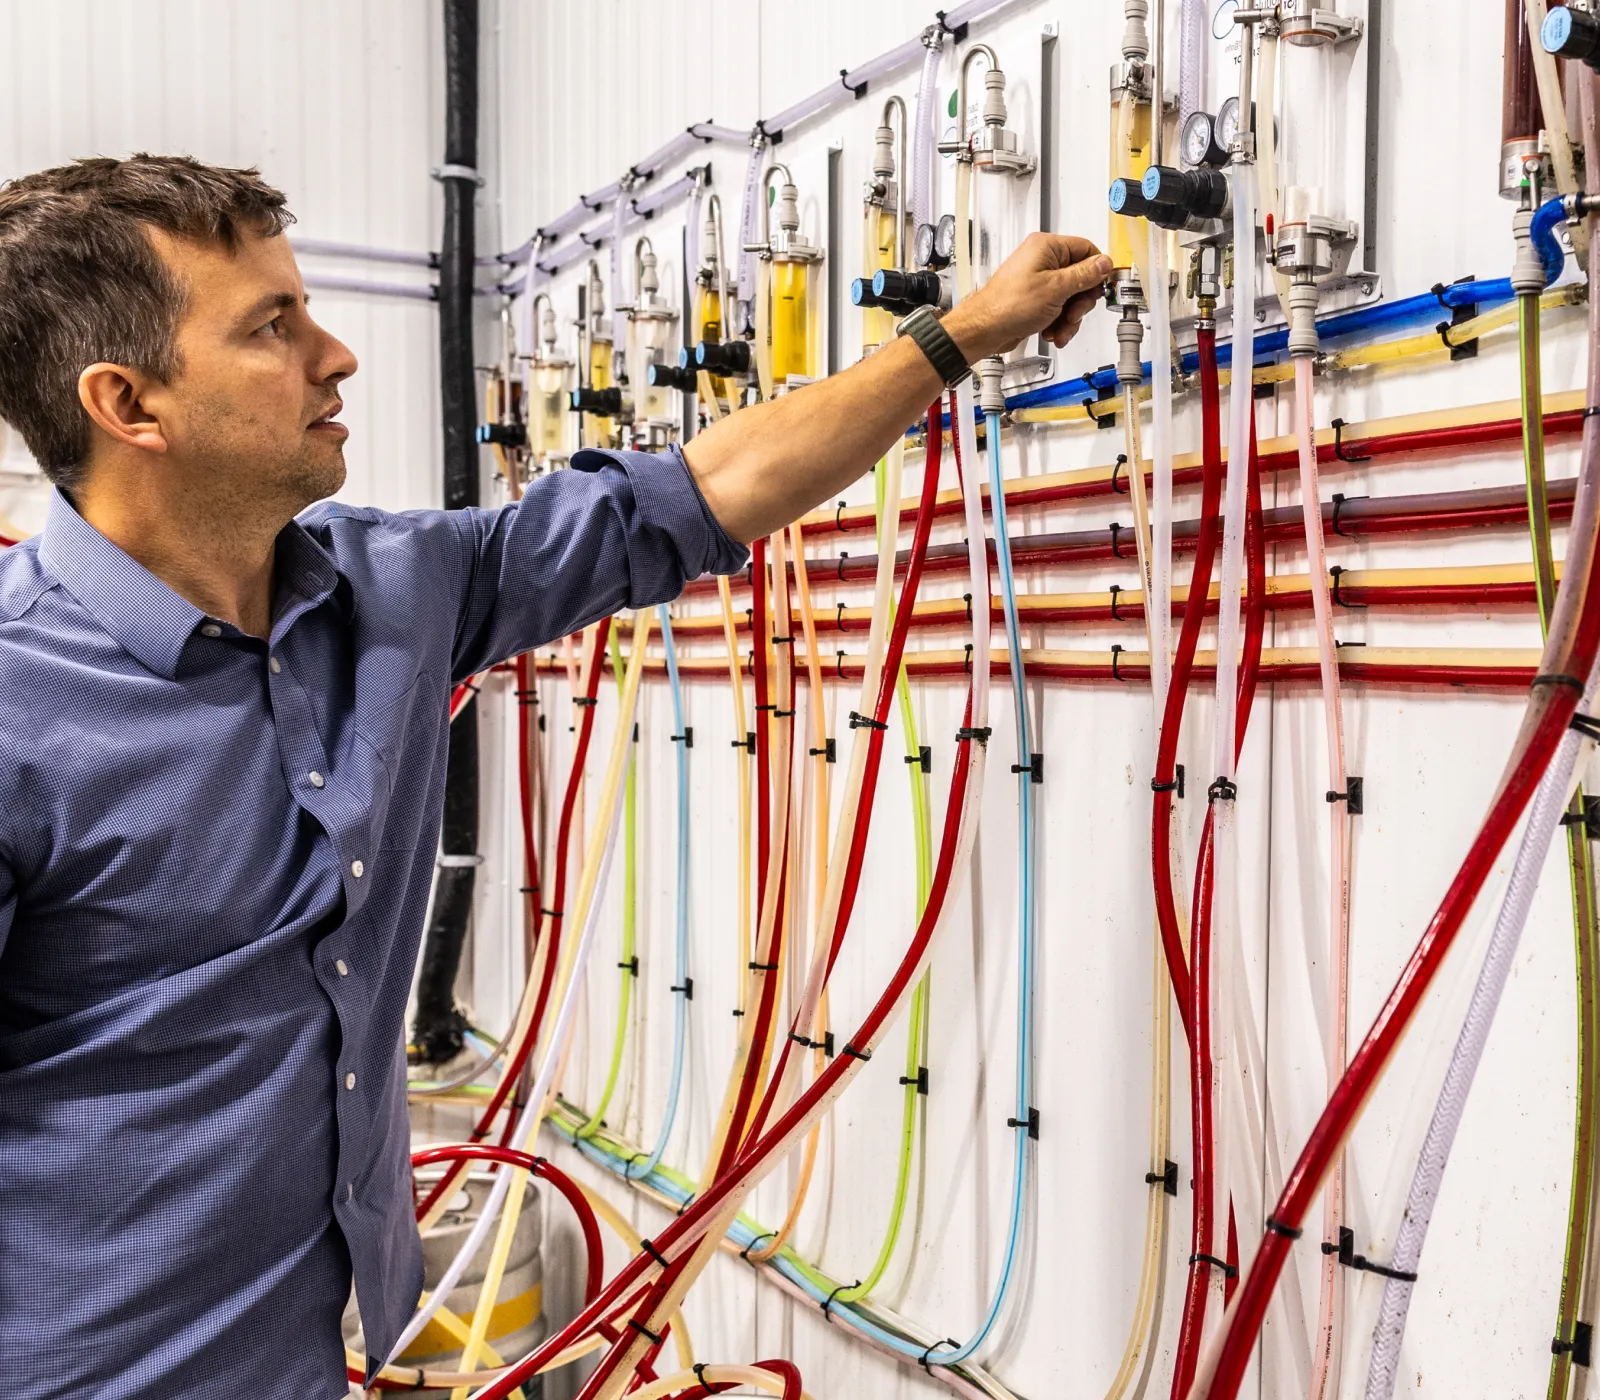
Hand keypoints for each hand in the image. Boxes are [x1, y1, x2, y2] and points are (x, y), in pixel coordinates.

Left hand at [944, 233, 1112, 360]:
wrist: (984, 330)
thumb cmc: (1008, 306)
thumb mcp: (1056, 289)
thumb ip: (1084, 275)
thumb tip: (1104, 263)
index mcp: (1046, 247)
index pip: (1086, 249)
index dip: (1097, 270)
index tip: (1101, 288)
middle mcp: (1042, 260)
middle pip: (1080, 277)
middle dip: (1080, 302)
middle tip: (1073, 314)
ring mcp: (1038, 280)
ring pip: (1070, 297)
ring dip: (1069, 317)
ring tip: (1060, 328)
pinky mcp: (1035, 298)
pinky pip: (1058, 308)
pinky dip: (1058, 322)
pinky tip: (1051, 332)